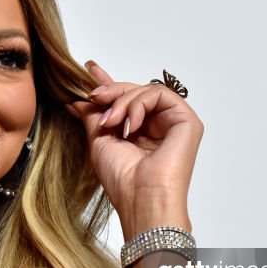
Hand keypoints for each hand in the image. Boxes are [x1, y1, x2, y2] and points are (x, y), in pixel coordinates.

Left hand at [65, 61, 203, 239]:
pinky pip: (160, 94)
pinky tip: (130, 125)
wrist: (141, 199)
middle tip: (94, 99)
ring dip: (122, 101)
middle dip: (111, 93)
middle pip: (136, 92)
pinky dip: (139, 104)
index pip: (127, 101)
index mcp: (141, 134)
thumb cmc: (123, 180)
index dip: (109, 84)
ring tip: (111, 122)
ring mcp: (174, 124)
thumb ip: (94, 117)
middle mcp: (160, 127)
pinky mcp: (187, 121)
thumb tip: (79, 101)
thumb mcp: (100, 141)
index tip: (90, 68)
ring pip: (146, 91)